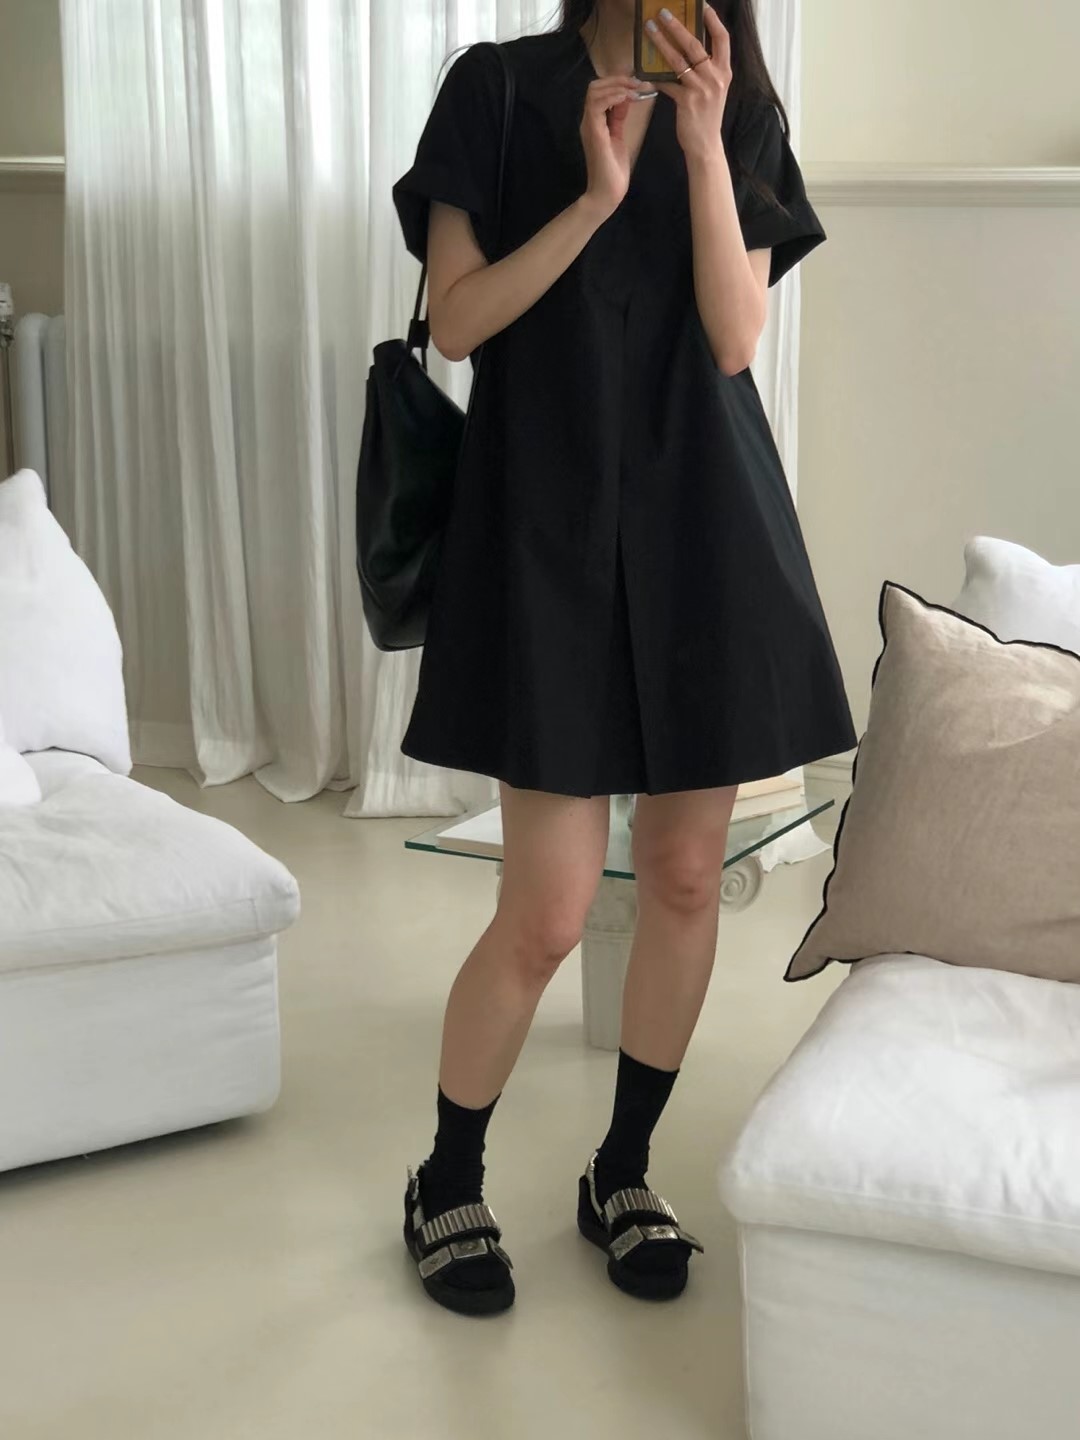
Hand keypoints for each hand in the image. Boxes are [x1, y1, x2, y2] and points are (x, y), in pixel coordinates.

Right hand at [580, 75, 654, 218]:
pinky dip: (612, 98)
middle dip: (617, 80)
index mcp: (595, 120)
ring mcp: (589, 126)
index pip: (600, 90)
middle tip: (637, 83)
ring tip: (634, 90)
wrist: (608, 192)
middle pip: (595, 86)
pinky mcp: (593, 133)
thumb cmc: (614, 169)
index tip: (637, 84)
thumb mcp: (618, 136)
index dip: (618, 82)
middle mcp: (589, 120)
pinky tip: (626, 98)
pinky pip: (597, 106)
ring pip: (594, 92)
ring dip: (616, 86)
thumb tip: (625, 98)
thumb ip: (618, 118)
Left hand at [648, 6, 732, 163]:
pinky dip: (656, 77)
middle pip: (695, 44)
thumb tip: (689, 48)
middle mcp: (715, 77)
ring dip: (661, 42)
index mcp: (724, 71)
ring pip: (678, 60)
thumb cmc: (707, 116)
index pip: (722, 39)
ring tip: (650, 30)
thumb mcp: (714, 89)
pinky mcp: (686, 101)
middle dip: (677, 26)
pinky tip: (645, 71)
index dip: (713, 21)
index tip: (702, 6)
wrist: (705, 144)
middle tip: (663, 13)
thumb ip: (706, 69)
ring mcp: (701, 89)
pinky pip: (667, 83)